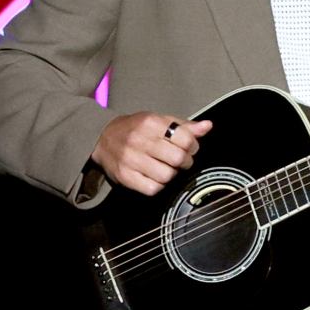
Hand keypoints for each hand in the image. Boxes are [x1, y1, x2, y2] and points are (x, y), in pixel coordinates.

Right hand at [91, 113, 212, 195]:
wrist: (102, 138)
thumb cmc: (136, 129)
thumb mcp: (159, 120)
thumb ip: (185, 125)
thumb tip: (207, 126)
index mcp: (151, 123)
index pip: (185, 139)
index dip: (193, 146)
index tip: (189, 148)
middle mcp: (139, 140)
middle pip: (178, 159)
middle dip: (185, 162)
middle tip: (180, 160)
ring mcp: (131, 160)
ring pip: (167, 176)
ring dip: (171, 174)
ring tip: (166, 167)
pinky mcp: (125, 177)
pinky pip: (153, 189)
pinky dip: (158, 185)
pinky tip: (155, 176)